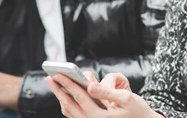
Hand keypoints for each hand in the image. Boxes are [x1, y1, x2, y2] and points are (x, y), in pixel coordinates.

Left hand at [46, 74, 161, 117]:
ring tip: (56, 86)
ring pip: (70, 111)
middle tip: (49, 78)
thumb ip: (106, 91)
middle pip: (69, 105)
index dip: (68, 83)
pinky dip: (69, 104)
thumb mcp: (126, 98)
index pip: (79, 96)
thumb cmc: (137, 110)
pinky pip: (75, 115)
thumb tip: (89, 85)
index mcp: (99, 116)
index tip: (58, 74)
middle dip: (59, 90)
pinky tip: (67, 96)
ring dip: (62, 98)